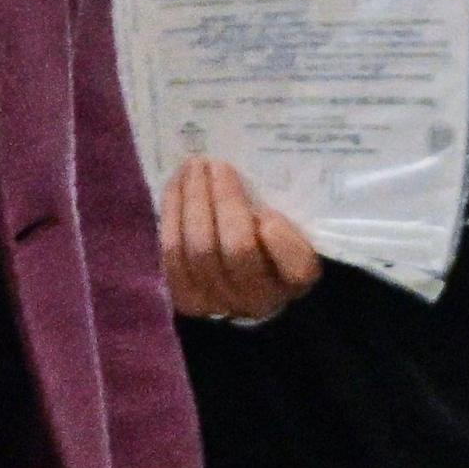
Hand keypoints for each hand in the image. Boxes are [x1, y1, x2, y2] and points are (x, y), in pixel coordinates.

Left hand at [160, 156, 322, 323]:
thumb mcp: (295, 228)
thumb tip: (260, 218)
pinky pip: (172, 252)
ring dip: (192, 199)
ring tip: (193, 167)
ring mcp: (219, 302)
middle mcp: (260, 300)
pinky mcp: (186, 298)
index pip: (296, 268)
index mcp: (297, 280)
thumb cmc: (270, 241)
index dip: (281, 242)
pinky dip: (172, 212)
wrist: (237, 280)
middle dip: (223, 200)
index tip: (268, 213)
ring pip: (198, 248)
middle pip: (236, 249)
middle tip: (215, 164)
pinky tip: (177, 184)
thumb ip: (286, 219)